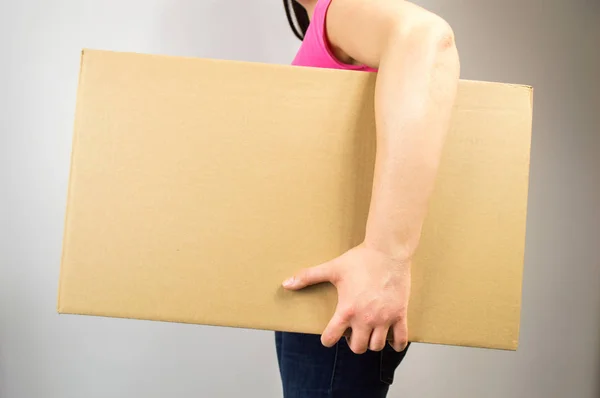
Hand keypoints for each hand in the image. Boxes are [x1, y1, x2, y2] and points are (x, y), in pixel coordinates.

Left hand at [282, 244, 410, 353]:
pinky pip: (401, 339)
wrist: (388, 250)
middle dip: (352, 343)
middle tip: (352, 332)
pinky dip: (397, 344)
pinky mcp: (399, 314)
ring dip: (372, 343)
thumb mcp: (332, 268)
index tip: (330, 335)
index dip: (327, 339)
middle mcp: (365, 318)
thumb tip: (285, 284)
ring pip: (377, 346)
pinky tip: (392, 340)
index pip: (331, 338)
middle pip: (357, 348)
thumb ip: (308, 276)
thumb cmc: (359, 259)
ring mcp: (384, 318)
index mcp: (346, 310)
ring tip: (369, 333)